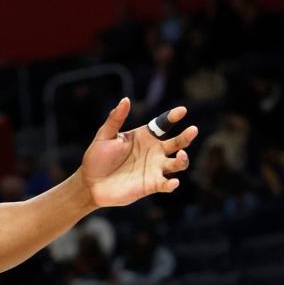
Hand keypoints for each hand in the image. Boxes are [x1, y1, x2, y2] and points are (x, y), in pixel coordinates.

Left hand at [81, 98, 198, 207]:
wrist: (90, 183)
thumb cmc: (97, 157)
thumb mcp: (105, 135)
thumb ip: (115, 118)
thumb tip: (125, 99)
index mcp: (144, 137)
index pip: (162, 124)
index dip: (172, 117)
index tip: (182, 110)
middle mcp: (154, 152)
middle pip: (176, 143)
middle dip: (186, 137)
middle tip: (193, 130)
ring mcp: (154, 168)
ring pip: (177, 163)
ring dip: (182, 160)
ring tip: (182, 154)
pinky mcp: (152, 185)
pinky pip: (167, 184)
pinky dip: (172, 184)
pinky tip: (173, 182)